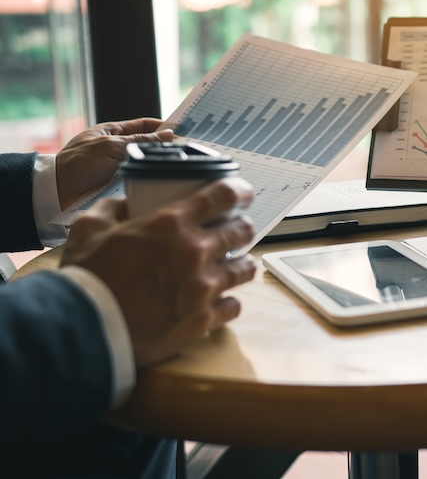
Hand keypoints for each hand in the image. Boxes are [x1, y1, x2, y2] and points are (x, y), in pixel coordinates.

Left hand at [56, 118, 174, 208]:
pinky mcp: (120, 186)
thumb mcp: (112, 147)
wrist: (57, 192)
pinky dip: (151, 183)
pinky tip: (164, 185)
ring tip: (180, 171)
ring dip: (159, 169)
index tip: (183, 132)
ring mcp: (120, 168)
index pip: (145, 125)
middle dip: (165, 150)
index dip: (163, 126)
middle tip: (188, 154)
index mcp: (114, 132)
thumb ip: (141, 141)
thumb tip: (169, 135)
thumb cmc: (78, 163)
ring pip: (146, 166)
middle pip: (148, 147)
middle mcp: (119, 149)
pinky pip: (140, 182)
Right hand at [60, 178, 255, 367]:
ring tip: (231, 266)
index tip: (243, 195)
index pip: (224, 195)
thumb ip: (113, 209)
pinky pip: (233, 305)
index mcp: (172, 224)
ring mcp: (203, 288)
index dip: (240, 191)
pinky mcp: (203, 320)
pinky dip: (227, 301)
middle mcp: (195, 252)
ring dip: (239, 264)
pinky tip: (218, 300)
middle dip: (241, 229)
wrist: (86, 331)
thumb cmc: (87, 279)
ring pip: (245, 269)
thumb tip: (127, 204)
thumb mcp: (89, 229)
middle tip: (234, 233)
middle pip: (242, 231)